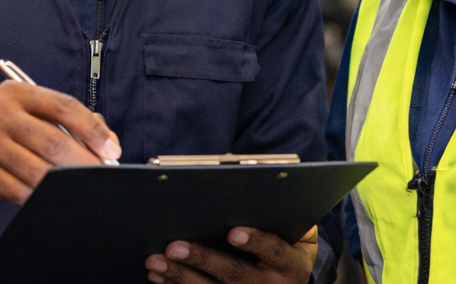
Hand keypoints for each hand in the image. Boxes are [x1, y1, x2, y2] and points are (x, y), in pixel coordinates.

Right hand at [0, 82, 120, 234]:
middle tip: (101, 175)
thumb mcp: (28, 112)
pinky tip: (50, 196)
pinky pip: (19, 190)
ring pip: (37, 170)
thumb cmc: (2, 130)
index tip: (112, 150)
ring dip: (64, 183)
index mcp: (17, 92)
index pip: (63, 107)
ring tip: (79, 187)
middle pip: (53, 141)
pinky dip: (40, 196)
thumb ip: (67, 121)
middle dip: (84, 162)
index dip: (92, 129)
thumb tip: (108, 142)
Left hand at [145, 225, 317, 283]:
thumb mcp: (299, 231)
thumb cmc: (290, 243)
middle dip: (202, 259)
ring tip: (156, 261)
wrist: (291, 283)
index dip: (254, 241)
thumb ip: (284, 211)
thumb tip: (260, 182)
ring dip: (180, 276)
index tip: (232, 232)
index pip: (274, 251)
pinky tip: (158, 276)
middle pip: (234, 275)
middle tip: (174, 246)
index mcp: (292, 265)